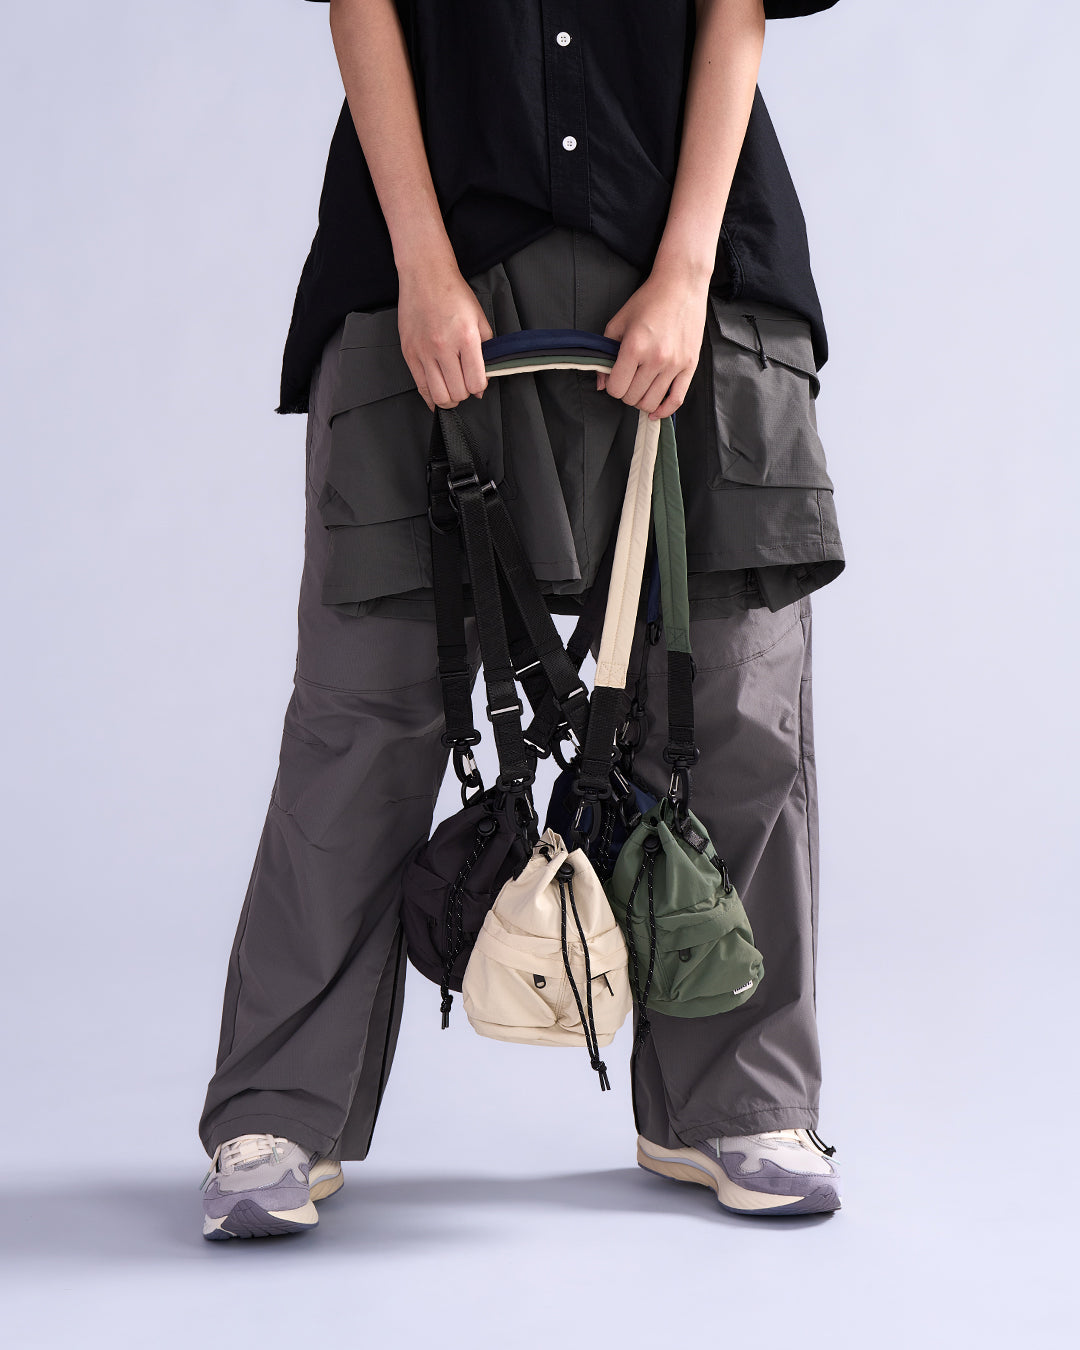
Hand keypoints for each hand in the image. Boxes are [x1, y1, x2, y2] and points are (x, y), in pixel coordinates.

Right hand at [397, 259, 493, 411]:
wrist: (426, 275)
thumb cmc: (453, 294)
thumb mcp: (480, 320)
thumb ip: (486, 352)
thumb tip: (482, 383)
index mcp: (466, 339)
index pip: (476, 383)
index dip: (480, 387)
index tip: (478, 382)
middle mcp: (444, 347)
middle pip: (458, 393)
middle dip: (464, 393)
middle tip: (464, 384)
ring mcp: (423, 352)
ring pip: (439, 396)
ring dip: (449, 399)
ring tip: (451, 390)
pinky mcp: (409, 353)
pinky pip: (420, 387)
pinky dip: (431, 397)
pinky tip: (436, 394)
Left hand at [597, 266, 708, 419]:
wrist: (681, 285)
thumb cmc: (648, 300)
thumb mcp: (618, 322)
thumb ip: (605, 354)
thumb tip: (601, 384)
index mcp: (634, 347)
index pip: (616, 388)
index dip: (611, 386)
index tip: (614, 378)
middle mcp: (655, 358)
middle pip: (632, 398)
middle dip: (626, 393)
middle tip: (628, 380)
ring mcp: (675, 364)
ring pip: (651, 402)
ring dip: (641, 401)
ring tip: (640, 388)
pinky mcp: (690, 366)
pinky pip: (677, 400)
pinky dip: (664, 411)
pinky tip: (656, 410)